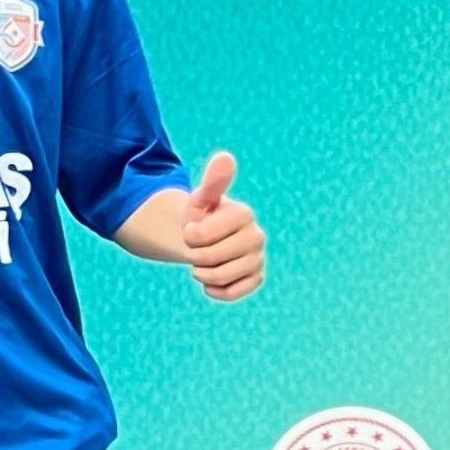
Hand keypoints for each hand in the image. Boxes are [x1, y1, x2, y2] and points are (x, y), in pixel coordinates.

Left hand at [183, 149, 264, 301]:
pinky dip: (215, 289)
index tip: (191, 230)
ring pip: (221, 277)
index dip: (191, 236)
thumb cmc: (201, 217)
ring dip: (202, 273)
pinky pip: (232, 292)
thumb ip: (212, 182)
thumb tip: (225, 156)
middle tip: (197, 248)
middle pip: (212, 259)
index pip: (204, 235)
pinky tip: (212, 279)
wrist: (203, 240)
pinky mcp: (256, 278)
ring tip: (203, 262)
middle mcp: (257, 236)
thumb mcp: (201, 199)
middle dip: (194, 256)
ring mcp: (258, 259)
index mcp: (243, 214)